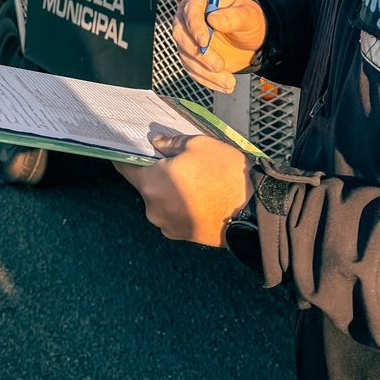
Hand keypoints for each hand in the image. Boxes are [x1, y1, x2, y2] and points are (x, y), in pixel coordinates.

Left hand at [114, 132, 251, 245]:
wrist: (254, 212)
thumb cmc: (225, 174)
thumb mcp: (198, 145)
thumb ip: (170, 143)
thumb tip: (155, 143)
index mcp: (151, 184)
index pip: (125, 166)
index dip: (127, 154)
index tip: (131, 147)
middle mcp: (152, 209)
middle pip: (145, 184)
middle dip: (156, 172)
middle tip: (177, 162)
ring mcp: (166, 226)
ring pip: (159, 200)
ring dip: (169, 190)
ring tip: (194, 180)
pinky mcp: (182, 236)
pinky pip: (172, 214)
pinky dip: (180, 204)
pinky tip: (199, 196)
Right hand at [173, 0, 266, 93]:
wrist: (250, 40)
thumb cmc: (250, 20)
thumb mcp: (249, 16)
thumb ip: (234, 17)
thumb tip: (213, 19)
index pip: (190, 9)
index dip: (194, 25)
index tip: (203, 42)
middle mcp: (188, 16)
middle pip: (181, 33)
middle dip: (199, 54)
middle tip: (219, 66)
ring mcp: (187, 36)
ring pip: (186, 55)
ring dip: (205, 72)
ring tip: (229, 82)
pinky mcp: (190, 54)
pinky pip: (192, 69)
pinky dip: (207, 80)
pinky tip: (224, 85)